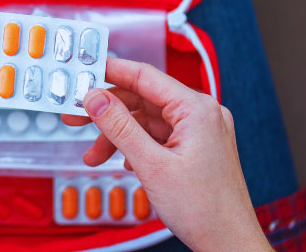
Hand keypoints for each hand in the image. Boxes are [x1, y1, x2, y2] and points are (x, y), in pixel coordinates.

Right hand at [63, 58, 271, 251]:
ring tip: (95, 156)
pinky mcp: (196, 148)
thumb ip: (119, 127)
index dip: (110, 72)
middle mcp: (202, 114)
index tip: (84, 71)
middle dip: (107, 112)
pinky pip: (158, 136)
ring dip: (119, 136)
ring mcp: (200, 131)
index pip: (144, 76)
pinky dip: (137, 146)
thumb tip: (95, 98)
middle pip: (143, 98)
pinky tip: (124, 162)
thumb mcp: (152, 165)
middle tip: (76, 117)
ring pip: (147, 121)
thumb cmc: (205, 210)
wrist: (229, 244)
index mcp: (197, 109)